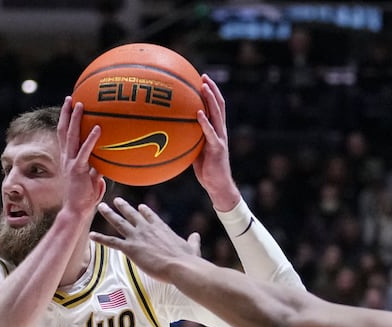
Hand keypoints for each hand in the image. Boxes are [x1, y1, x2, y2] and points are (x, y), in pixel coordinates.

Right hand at [56, 97, 105, 216]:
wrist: (76, 211)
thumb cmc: (85, 198)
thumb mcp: (92, 180)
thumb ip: (97, 170)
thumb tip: (106, 165)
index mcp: (68, 159)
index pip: (65, 136)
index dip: (65, 121)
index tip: (69, 107)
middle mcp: (67, 158)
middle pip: (64, 131)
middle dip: (66, 113)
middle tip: (70, 98)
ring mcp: (71, 163)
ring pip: (71, 136)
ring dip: (75, 119)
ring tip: (80, 104)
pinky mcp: (78, 169)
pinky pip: (85, 151)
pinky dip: (91, 139)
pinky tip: (98, 128)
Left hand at [94, 199, 200, 277]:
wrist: (180, 266)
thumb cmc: (188, 260)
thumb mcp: (192, 247)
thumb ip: (192, 241)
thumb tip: (196, 236)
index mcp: (161, 228)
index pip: (150, 216)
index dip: (144, 212)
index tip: (139, 207)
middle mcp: (147, 229)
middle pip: (132, 215)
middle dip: (123, 207)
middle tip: (116, 200)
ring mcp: (137, 237)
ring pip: (119, 223)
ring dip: (109, 214)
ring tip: (101, 207)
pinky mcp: (131, 249)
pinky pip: (112, 242)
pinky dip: (100, 238)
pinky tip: (91, 235)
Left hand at [190, 76, 239, 211]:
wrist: (218, 186)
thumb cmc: (206, 170)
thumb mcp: (195, 151)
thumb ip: (188, 139)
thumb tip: (171, 132)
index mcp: (216, 130)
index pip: (216, 106)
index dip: (211, 92)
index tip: (201, 79)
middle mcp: (220, 131)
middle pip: (219, 104)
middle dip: (212, 89)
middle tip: (203, 76)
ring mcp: (220, 138)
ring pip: (218, 113)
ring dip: (211, 98)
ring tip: (203, 86)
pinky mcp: (218, 148)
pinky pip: (210, 132)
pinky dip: (205, 121)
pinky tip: (198, 113)